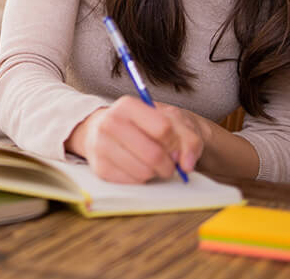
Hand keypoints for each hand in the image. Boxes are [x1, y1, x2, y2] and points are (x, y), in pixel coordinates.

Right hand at [65, 97, 204, 182]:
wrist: (111, 130)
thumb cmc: (145, 125)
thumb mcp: (171, 121)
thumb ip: (188, 139)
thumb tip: (187, 164)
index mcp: (127, 105)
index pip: (163, 129)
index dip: (175, 142)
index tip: (175, 145)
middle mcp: (109, 123)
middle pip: (153, 154)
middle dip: (169, 164)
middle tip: (169, 162)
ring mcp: (101, 146)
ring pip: (144, 172)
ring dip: (155, 172)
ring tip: (152, 163)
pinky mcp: (100, 169)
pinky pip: (133, 183)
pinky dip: (142, 179)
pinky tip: (138, 167)